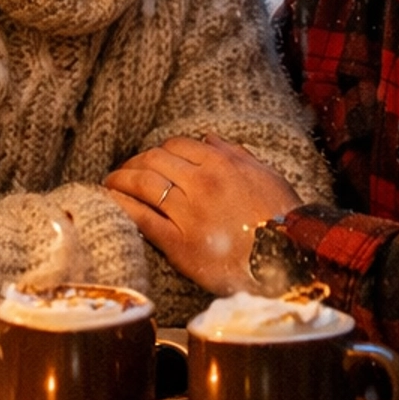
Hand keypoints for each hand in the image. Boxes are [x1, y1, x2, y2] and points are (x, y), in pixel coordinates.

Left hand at [104, 132, 302, 295]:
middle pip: (154, 160)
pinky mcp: (179, 243)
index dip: (161, 149)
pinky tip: (110, 203)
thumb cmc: (282, 219)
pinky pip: (142, 218)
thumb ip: (236, 155)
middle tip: (125, 170)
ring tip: (110, 183)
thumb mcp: (266, 176)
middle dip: (135, 162)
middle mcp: (201, 183)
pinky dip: (121, 207)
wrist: (288, 261)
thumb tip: (209, 139)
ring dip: (121, 180)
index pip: (177, 145)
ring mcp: (189, 213)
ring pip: (143, 184)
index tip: (153, 159)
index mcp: (222, 164)